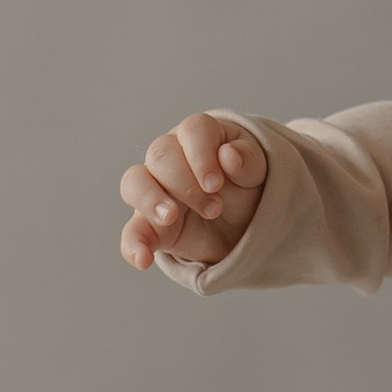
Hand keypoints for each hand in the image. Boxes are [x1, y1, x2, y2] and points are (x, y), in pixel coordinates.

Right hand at [119, 113, 268, 271]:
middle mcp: (170, 157)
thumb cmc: (247, 185)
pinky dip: (133, 245)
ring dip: (150, 201)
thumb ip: (248, 160)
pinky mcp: (150, 225)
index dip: (201, 155)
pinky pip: (133, 232)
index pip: (192, 132)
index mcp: (200, 137)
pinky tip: (142, 260)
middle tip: (214, 209)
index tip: (216, 184)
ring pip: (135, 183)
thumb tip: (229, 155)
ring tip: (171, 218)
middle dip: (186, 184)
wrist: (245, 222)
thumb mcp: (258, 170)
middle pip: (161, 156)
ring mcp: (156, 190)